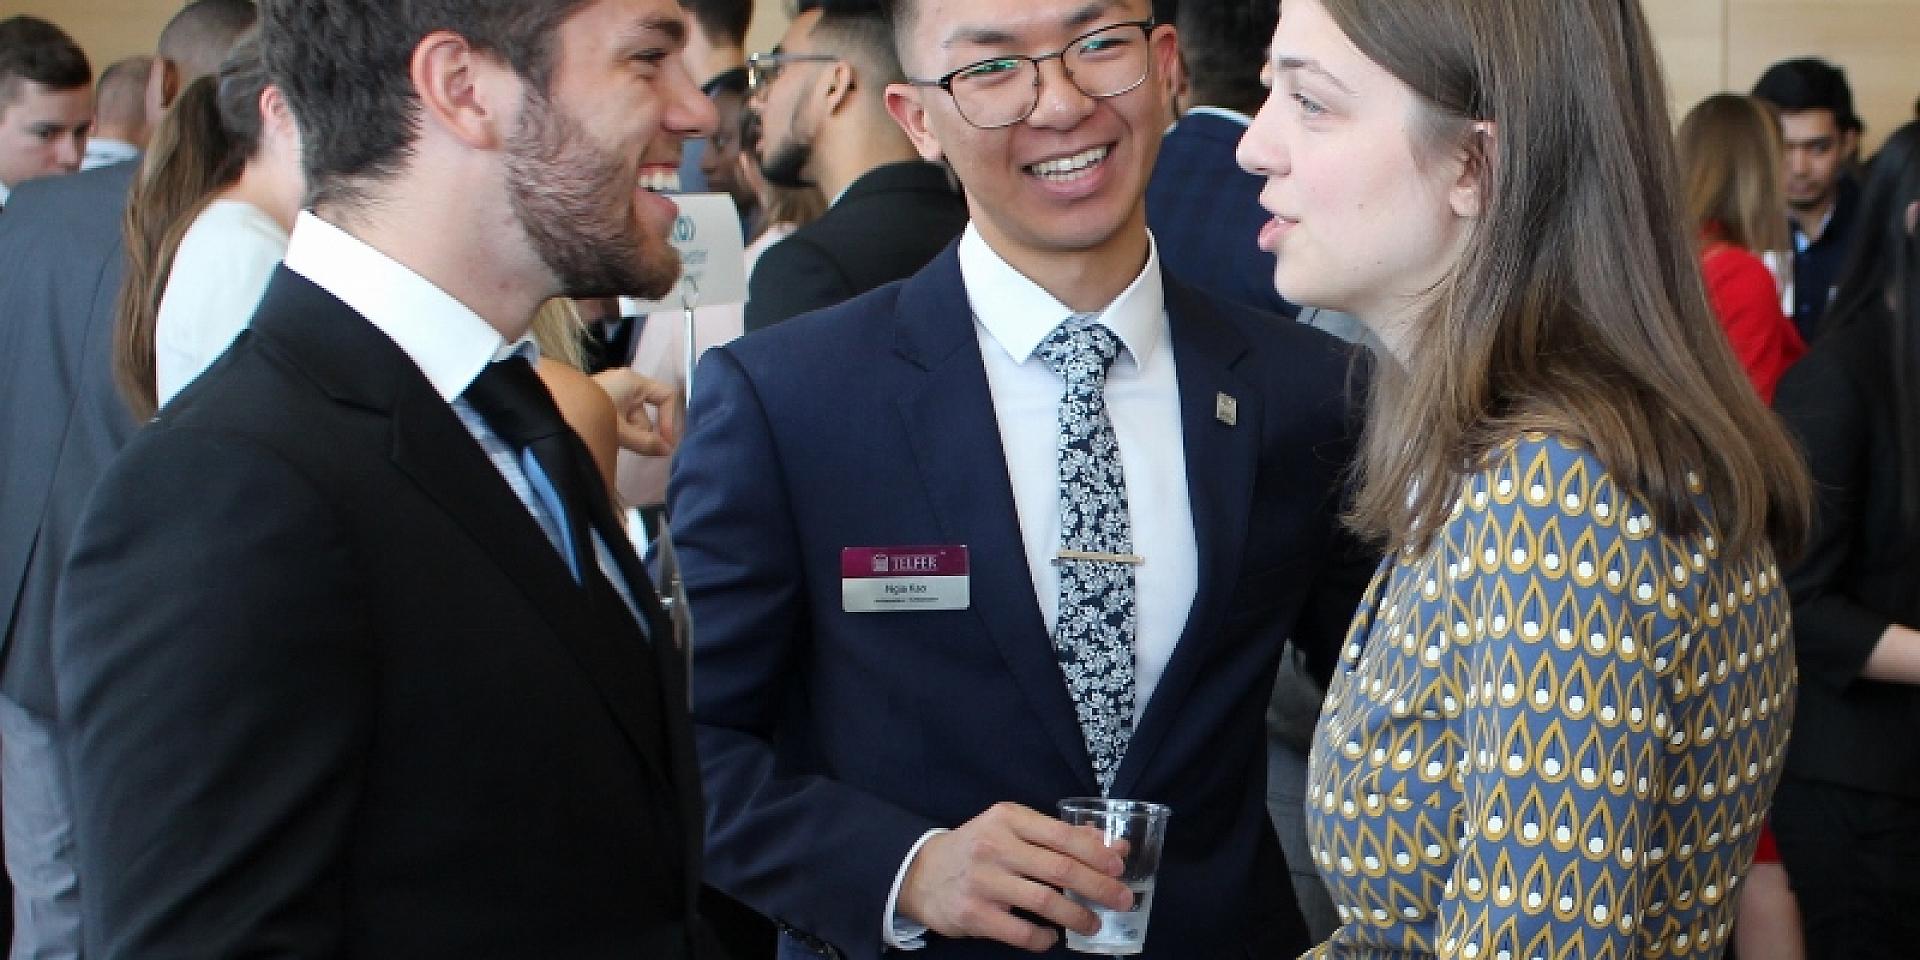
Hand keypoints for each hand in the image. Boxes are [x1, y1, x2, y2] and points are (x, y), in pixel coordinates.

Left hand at [591, 368, 680, 456]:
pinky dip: (622, 434)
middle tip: (640, 452)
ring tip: (619, 446)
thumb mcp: (620, 430)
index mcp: (633, 382)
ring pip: (635, 421)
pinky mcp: (603, 405)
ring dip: (632, 437)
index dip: (670, 418)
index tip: (666, 441)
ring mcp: (614, 395)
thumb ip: (645, 442)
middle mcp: (626, 385)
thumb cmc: (590, 414)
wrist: (553, 411)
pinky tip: (612, 442)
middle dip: (647, 434)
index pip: (666, 396)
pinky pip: (622, 422)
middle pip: (649, 413)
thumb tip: (667, 451)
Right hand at [899, 802, 1132, 951]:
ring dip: (1077, 915)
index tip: (1120, 866)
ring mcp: (983, 881)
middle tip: (1122, 900)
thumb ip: (1059, 835)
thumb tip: (1112, 846)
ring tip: (1094, 922)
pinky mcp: (974, 914)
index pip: (1062, 835)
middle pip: (1060, 869)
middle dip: (1098, 886)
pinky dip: (1043, 938)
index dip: (1096, 853)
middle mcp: (995, 846)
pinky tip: (1052, 937)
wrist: (923, 873)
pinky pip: (1020, 932)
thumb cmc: (978, 848)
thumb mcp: (1013, 829)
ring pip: (1044, 902)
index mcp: (1008, 819)